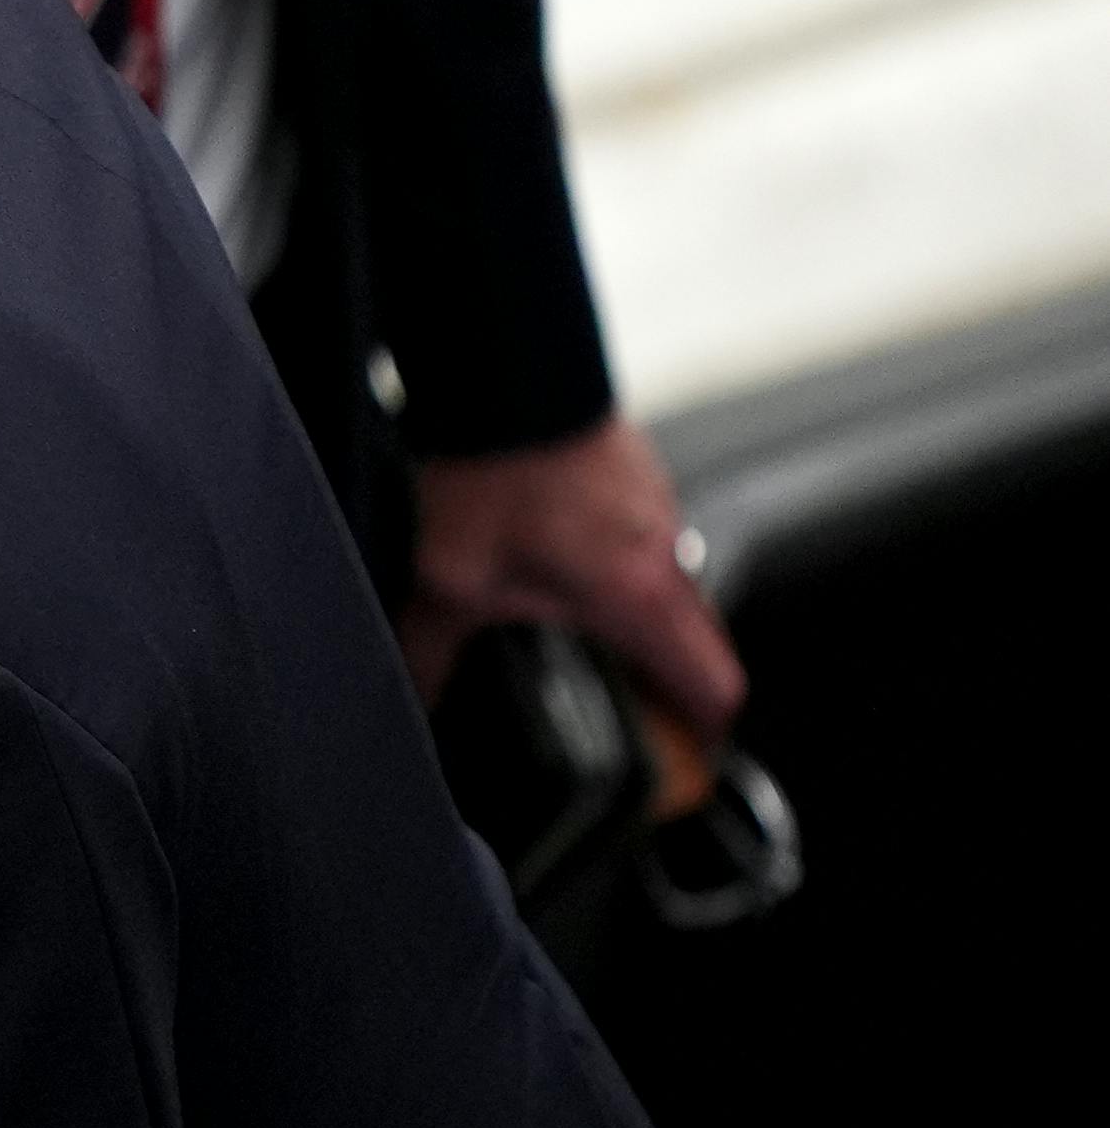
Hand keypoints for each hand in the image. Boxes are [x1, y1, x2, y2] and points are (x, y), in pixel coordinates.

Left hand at [403, 415, 741, 742]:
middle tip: (623, 706)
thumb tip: (415, 695)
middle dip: (664, 677)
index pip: (712, 683)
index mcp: (638, 594)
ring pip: (666, 581)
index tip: (683, 753)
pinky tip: (553, 560)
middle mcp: (663, 550)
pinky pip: (639, 535)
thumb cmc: (491, 470)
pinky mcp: (633, 472)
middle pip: (695, 637)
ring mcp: (655, 504)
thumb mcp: (448, 584)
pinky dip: (612, 561)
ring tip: (571, 633)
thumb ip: (434, 651)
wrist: (504, 373)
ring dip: (632, 613)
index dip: (703, 730)